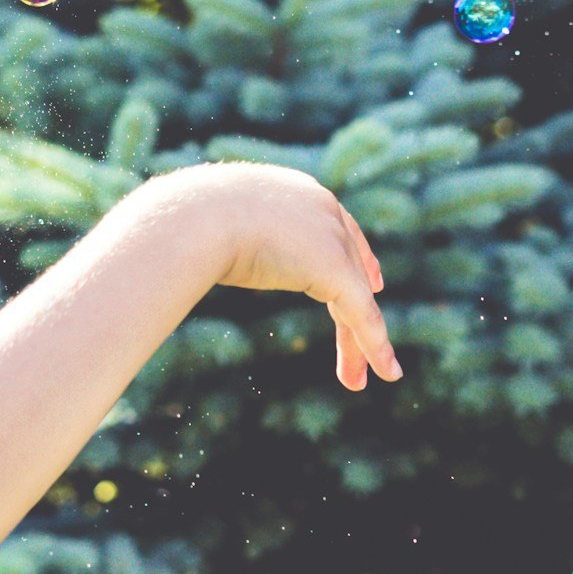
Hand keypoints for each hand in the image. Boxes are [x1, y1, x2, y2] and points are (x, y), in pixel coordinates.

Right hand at [131, 162, 399, 391]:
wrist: (194, 215)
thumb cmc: (186, 220)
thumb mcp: (207, 224)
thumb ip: (216, 237)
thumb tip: (188, 248)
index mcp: (296, 191)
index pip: (338, 227)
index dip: (357, 256)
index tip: (371, 280)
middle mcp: (322, 208)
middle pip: (349, 267)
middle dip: (356, 312)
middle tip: (364, 347)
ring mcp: (331, 236)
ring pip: (354, 299)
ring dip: (359, 344)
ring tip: (357, 382)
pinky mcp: (336, 269)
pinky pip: (362, 314)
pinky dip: (375, 346)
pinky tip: (386, 373)